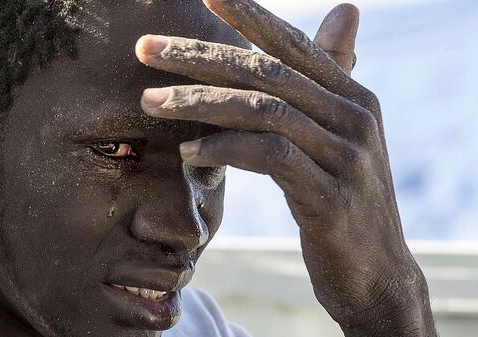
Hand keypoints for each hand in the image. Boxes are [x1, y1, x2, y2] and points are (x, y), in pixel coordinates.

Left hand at [136, 0, 435, 335]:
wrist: (375, 272)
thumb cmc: (340, 200)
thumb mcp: (335, 141)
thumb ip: (325, 84)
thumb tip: (345, 10)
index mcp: (353, 98)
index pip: (292, 45)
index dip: (248, 16)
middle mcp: (355, 118)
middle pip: (266, 72)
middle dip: (200, 56)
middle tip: (146, 49)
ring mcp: (346, 157)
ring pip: (263, 110)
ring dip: (199, 102)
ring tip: (151, 101)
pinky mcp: (331, 198)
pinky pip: (269, 157)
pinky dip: (225, 149)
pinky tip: (188, 152)